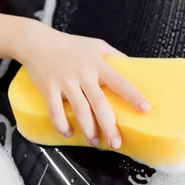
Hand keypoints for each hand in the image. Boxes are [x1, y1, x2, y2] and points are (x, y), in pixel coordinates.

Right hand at [15, 21, 151, 148]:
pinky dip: (62, 125)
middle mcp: (83, 74)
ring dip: (88, 129)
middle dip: (109, 125)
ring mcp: (66, 82)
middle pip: (100, 103)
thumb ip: (114, 56)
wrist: (38, 42)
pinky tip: (68, 133)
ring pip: (79, 110)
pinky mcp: (49, 88)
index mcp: (98, 64)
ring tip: (95, 142)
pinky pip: (56, 111)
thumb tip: (133, 67)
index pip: (120, 82)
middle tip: (116, 142)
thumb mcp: (96, 45)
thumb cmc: (70, 45)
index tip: (145, 109)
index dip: (133, 96)